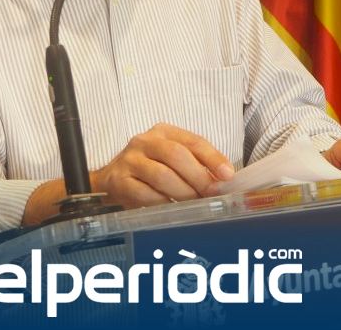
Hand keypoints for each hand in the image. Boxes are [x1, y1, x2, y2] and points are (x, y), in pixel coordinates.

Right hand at [91, 123, 234, 208]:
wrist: (112, 179)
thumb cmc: (150, 168)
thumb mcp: (172, 159)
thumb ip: (196, 164)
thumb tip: (223, 180)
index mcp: (163, 132)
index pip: (193, 141)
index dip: (213, 158)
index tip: (228, 175)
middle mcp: (145, 141)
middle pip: (177, 156)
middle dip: (198, 178)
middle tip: (211, 195)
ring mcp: (130, 160)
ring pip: (162, 176)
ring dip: (182, 193)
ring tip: (193, 205)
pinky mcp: (119, 181)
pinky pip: (145, 194)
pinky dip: (162, 204)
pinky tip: (171, 208)